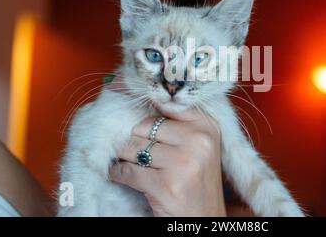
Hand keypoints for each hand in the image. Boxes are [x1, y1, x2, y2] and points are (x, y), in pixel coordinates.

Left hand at [109, 107, 225, 216]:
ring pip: (133, 147)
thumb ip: (178, 124)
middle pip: (145, 126)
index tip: (132, 111)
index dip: (146, 110)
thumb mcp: (199, 146)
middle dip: (133, 139)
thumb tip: (138, 104)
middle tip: (131, 148)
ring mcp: (183, 162)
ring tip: (125, 161)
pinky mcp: (166, 185)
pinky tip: (120, 175)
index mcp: (207, 126)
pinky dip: (118, 173)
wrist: (204, 220)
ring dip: (123, 156)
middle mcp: (198, 140)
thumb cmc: (197, 181)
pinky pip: (128, 171)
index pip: (165, 106)